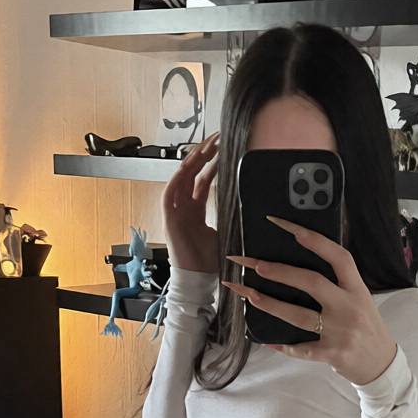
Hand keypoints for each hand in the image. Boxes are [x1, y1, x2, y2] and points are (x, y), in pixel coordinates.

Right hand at [162, 134, 219, 272]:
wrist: (199, 279)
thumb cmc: (210, 261)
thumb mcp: (225, 230)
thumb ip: (230, 214)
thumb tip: (248, 202)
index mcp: (196, 209)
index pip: (203, 179)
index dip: (212, 162)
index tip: (224, 148)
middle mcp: (184, 206)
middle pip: (192, 173)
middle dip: (203, 154)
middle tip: (217, 138)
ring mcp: (176, 211)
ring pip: (181, 178)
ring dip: (192, 161)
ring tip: (206, 146)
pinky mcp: (169, 219)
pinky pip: (170, 193)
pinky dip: (177, 179)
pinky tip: (187, 165)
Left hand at [223, 216, 397, 385]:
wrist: (382, 365)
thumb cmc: (367, 328)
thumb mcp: (361, 300)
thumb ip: (339, 285)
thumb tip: (301, 267)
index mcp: (357, 289)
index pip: (338, 257)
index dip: (313, 239)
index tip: (287, 227)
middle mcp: (349, 307)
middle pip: (312, 282)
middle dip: (281, 272)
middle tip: (256, 265)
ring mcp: (341, 332)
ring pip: (299, 316)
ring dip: (270, 304)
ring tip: (249, 295)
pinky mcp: (332, 354)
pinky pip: (301, 349)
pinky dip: (283, 346)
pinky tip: (267, 341)